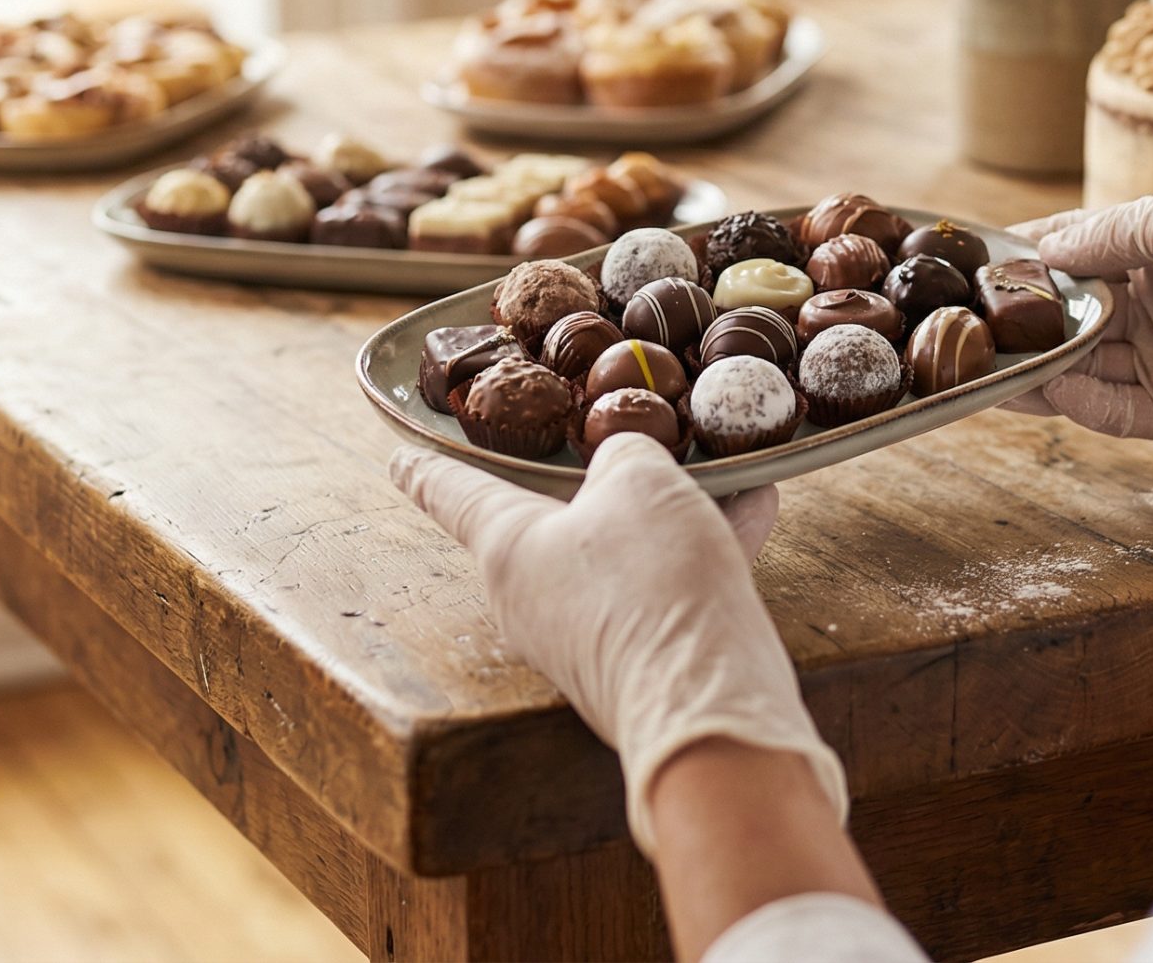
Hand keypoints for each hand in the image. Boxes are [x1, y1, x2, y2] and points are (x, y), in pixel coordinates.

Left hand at [389, 435, 844, 853]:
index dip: (426, 468)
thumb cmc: (654, 584)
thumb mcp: (642, 481)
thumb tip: (629, 467)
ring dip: (672, 515)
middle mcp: (530, 600)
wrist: (709, 705)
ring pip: (622, 553)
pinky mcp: (632, 664)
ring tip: (727, 475)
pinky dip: (700, 552)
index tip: (396, 459)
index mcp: (507, 549)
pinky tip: (756, 511)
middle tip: (626, 447)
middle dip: (600, 484)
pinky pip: (661, 589)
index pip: (452, 494)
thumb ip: (626, 454)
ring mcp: (581, 640)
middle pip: (555, 522)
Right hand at [1004, 186, 1152, 463]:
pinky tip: (1036, 390)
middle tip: (966, 318)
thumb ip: (1107, 232)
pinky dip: (1075, 401)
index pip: (1082, 253)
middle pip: (1076, 318)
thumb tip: (1043, 249)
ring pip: (1085, 368)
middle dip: (1026, 318)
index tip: (979, 258)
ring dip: (1039, 365)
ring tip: (983, 362)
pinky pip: (1112, 410)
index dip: (1034, 256)